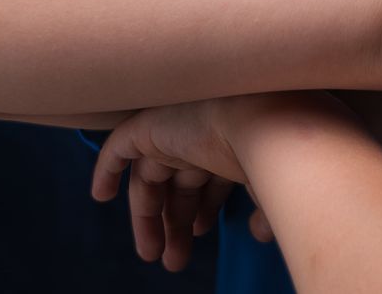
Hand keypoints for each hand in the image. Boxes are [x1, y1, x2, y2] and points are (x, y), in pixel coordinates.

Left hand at [88, 93, 331, 268]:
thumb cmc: (280, 154)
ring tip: (152, 254)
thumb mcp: (274, 192)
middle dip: (177, 222)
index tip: (200, 234)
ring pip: (151, 177)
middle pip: (180, 184)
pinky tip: (101, 197)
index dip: (204, 208)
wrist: (266, 123)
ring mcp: (176, 130)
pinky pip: (118, 148)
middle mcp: (202, 136)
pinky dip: (107, 169)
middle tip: (174, 259)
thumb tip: (260, 233)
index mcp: (231, 145)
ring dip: (149, 217)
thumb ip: (263, 209)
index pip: (210, 179)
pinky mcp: (150, 127)